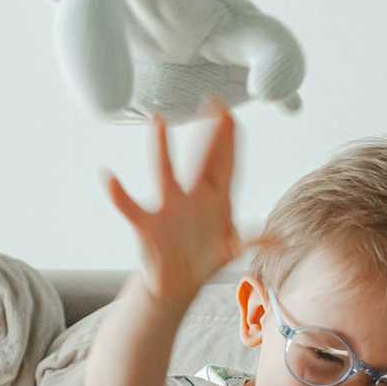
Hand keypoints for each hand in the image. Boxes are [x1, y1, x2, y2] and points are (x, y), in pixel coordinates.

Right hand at [102, 98, 270, 306]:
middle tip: (211, 101)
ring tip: (157, 122)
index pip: (226, 164)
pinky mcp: (147, 224)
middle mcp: (192, 197)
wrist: (176, 284)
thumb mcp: (229, 250)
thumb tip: (278, 239)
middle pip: (202, 159)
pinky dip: (118, 194)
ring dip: (162, 148)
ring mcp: (168, 208)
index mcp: (215, 201)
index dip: (229, 140)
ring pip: (165, 173)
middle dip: (208, 132)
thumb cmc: (202, 260)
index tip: (230, 113)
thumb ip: (250, 241)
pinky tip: (108, 178)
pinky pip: (130, 208)